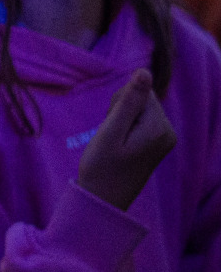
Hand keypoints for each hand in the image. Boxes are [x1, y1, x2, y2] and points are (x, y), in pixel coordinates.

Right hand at [77, 69, 176, 212]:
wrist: (103, 200)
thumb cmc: (102, 167)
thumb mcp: (110, 131)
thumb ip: (128, 101)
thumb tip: (145, 71)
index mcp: (160, 128)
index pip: (140, 91)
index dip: (118, 103)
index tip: (110, 127)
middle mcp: (169, 132)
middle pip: (143, 99)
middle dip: (121, 111)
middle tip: (110, 137)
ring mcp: (166, 139)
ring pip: (140, 109)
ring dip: (122, 120)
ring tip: (114, 143)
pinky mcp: (159, 143)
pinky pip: (141, 121)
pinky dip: (126, 128)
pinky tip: (120, 146)